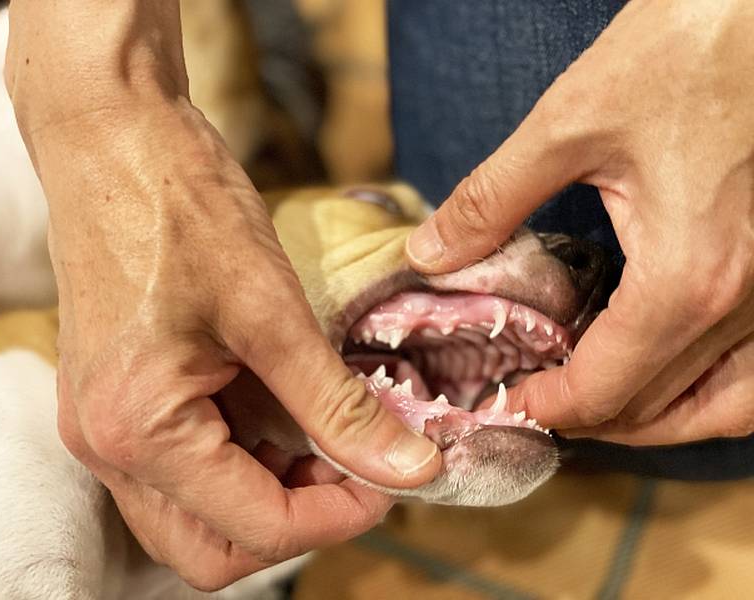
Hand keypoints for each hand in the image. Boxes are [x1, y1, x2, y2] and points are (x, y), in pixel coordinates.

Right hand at [6, 1, 438, 589]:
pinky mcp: (122, 400)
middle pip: (214, 547)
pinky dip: (247, 459)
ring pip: (200, 515)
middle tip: (361, 468)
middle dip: (299, 520)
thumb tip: (409, 466)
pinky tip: (290, 414)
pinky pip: (187, 467)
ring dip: (274, 492)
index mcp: (139, 428)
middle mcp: (110, 445)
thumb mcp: (272, 311)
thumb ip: (337, 404)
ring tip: (333, 435)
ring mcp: (108, 425)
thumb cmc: (181, 208)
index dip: (339, 516)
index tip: (397, 477)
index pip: (255, 527)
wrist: (114, 139)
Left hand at [406, 0, 753, 445]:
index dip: (551, 407)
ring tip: (604, 406)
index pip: (609, 388)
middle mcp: (749, 304)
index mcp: (688, 278)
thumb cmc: (688, 46)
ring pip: (729, 406)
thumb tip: (430, 252)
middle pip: (665, 409)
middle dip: (595, 419)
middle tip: (543, 403)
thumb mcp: (571, 123)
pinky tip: (675, 370)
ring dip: (662, 420)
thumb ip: (492, 200)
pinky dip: (716, 389)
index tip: (512, 401)